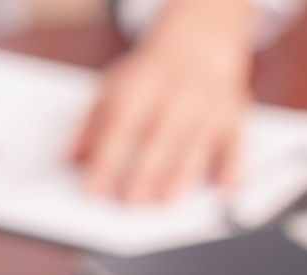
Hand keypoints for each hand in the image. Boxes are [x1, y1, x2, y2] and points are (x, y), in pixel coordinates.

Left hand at [73, 0, 253, 203]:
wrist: (198, 42)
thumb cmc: (150, 75)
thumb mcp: (112, 87)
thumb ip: (90, 124)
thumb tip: (71, 159)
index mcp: (140, 85)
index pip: (119, 124)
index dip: (106, 157)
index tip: (95, 187)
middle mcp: (176, 93)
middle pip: (159, 136)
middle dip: (144, 171)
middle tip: (130, 202)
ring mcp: (208, 104)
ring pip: (195, 144)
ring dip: (181, 174)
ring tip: (165, 200)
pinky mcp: (233, 116)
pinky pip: (236, 143)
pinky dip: (232, 167)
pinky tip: (223, 188)